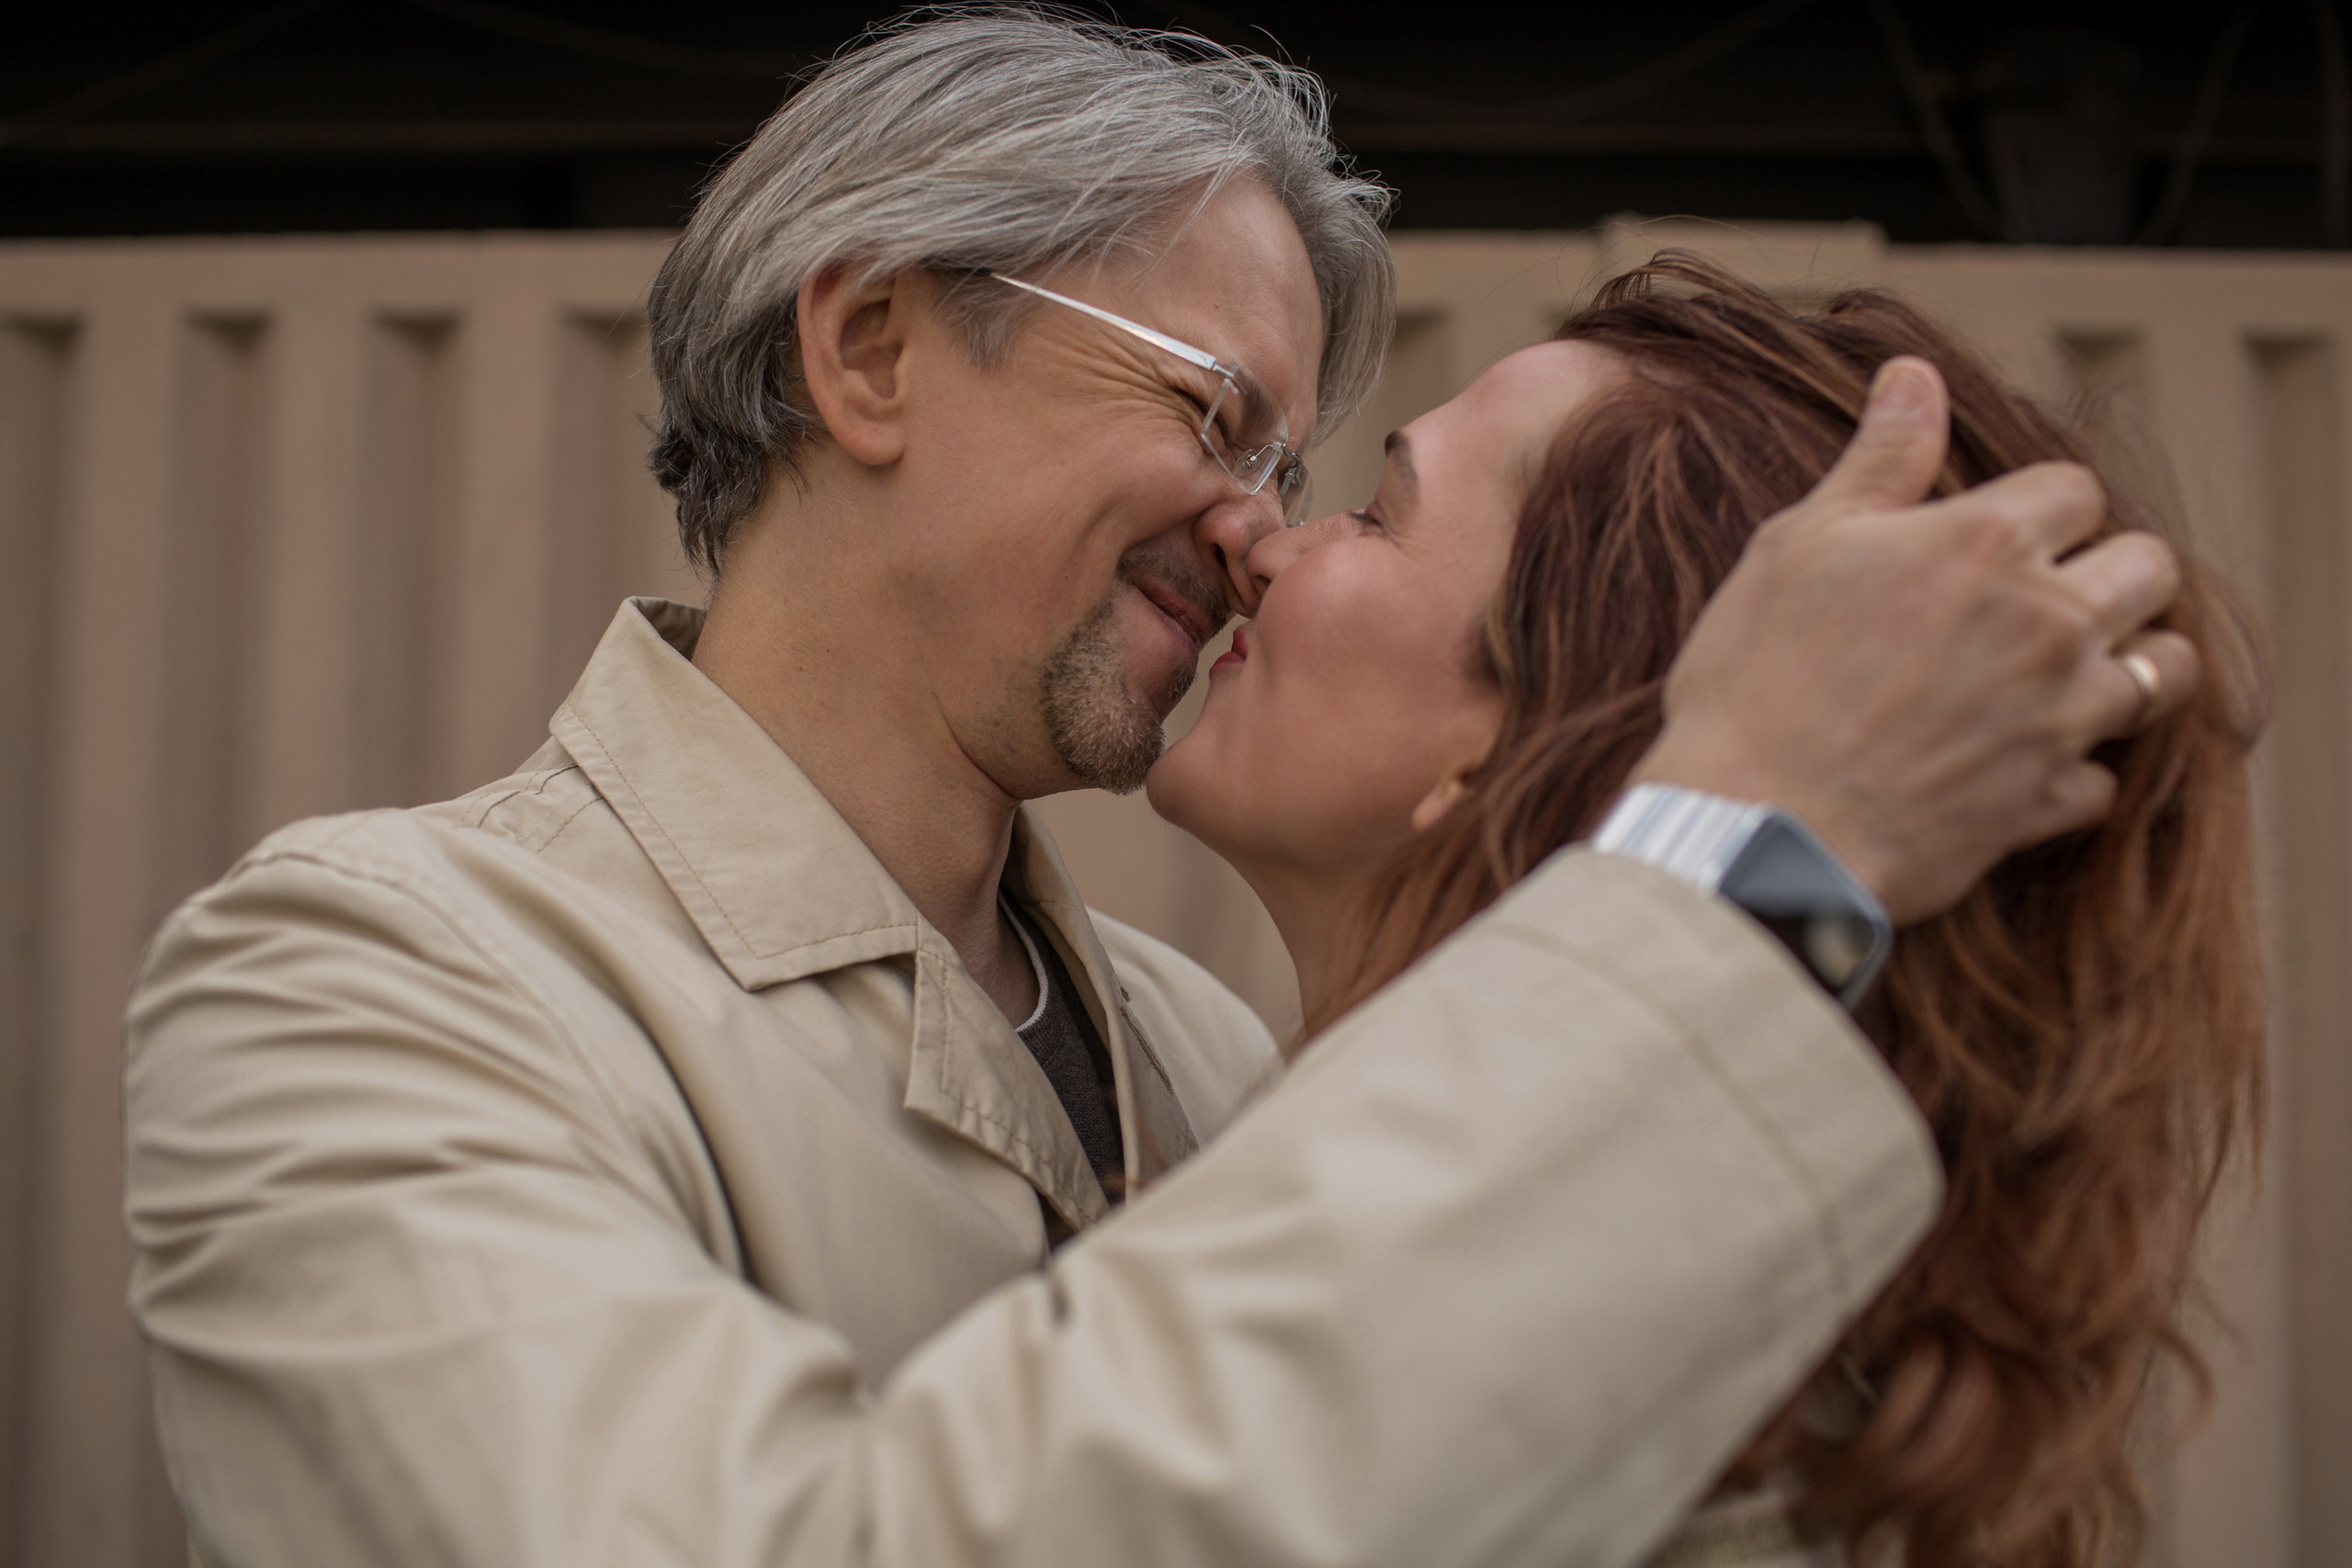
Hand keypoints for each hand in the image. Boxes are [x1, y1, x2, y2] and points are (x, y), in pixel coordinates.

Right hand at [1631, 356, 2198, 923]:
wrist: (1757, 825)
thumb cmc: (1759, 679)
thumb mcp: (1799, 545)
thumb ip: (1879, 461)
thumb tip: (1915, 377)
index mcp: (1986, 545)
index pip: (2075, 488)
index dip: (2040, 504)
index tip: (1998, 530)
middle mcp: (2047, 624)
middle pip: (2149, 569)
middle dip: (2114, 571)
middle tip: (2051, 594)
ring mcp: (2058, 717)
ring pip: (2164, 674)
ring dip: (2128, 665)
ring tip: (2070, 673)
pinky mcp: (2044, 803)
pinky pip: (2104, 780)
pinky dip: (2075, 771)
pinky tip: (2023, 764)